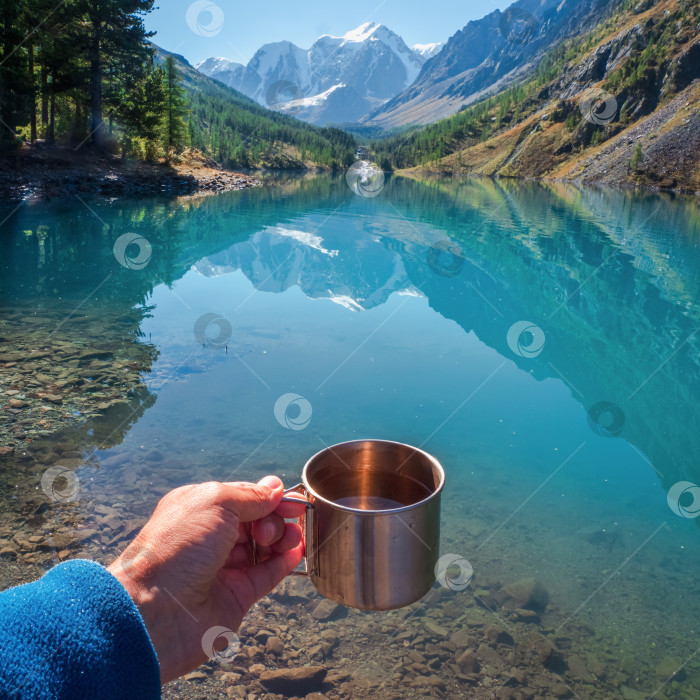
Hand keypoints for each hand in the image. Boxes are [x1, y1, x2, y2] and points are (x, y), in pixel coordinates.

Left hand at [107, 476, 305, 683]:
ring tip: (289, 538)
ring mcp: (224, 568)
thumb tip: (275, 489)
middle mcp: (211, 538)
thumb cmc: (177, 547)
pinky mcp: (236, 596)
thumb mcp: (215, 502)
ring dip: (282, 538)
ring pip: (263, 547)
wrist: (156, 610)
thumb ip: (250, 495)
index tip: (290, 499)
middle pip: (255, 521)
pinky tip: (297, 551)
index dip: (268, 497)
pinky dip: (284, 562)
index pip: (243, 497)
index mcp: (199, 510)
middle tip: (276, 524)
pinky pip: (266, 575)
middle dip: (274, 517)